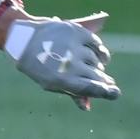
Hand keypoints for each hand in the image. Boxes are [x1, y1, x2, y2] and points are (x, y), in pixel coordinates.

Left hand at [0, 11, 117, 107]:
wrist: (24, 39)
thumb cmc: (39, 66)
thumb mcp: (52, 83)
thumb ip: (72, 93)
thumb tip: (87, 107)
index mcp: (61, 80)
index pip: (91, 88)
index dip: (106, 92)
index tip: (115, 93)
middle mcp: (69, 63)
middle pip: (97, 75)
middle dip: (104, 81)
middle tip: (108, 84)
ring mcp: (73, 46)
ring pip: (97, 60)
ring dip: (97, 66)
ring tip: (91, 67)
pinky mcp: (76, 31)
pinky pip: (97, 44)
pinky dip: (101, 51)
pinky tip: (101, 57)